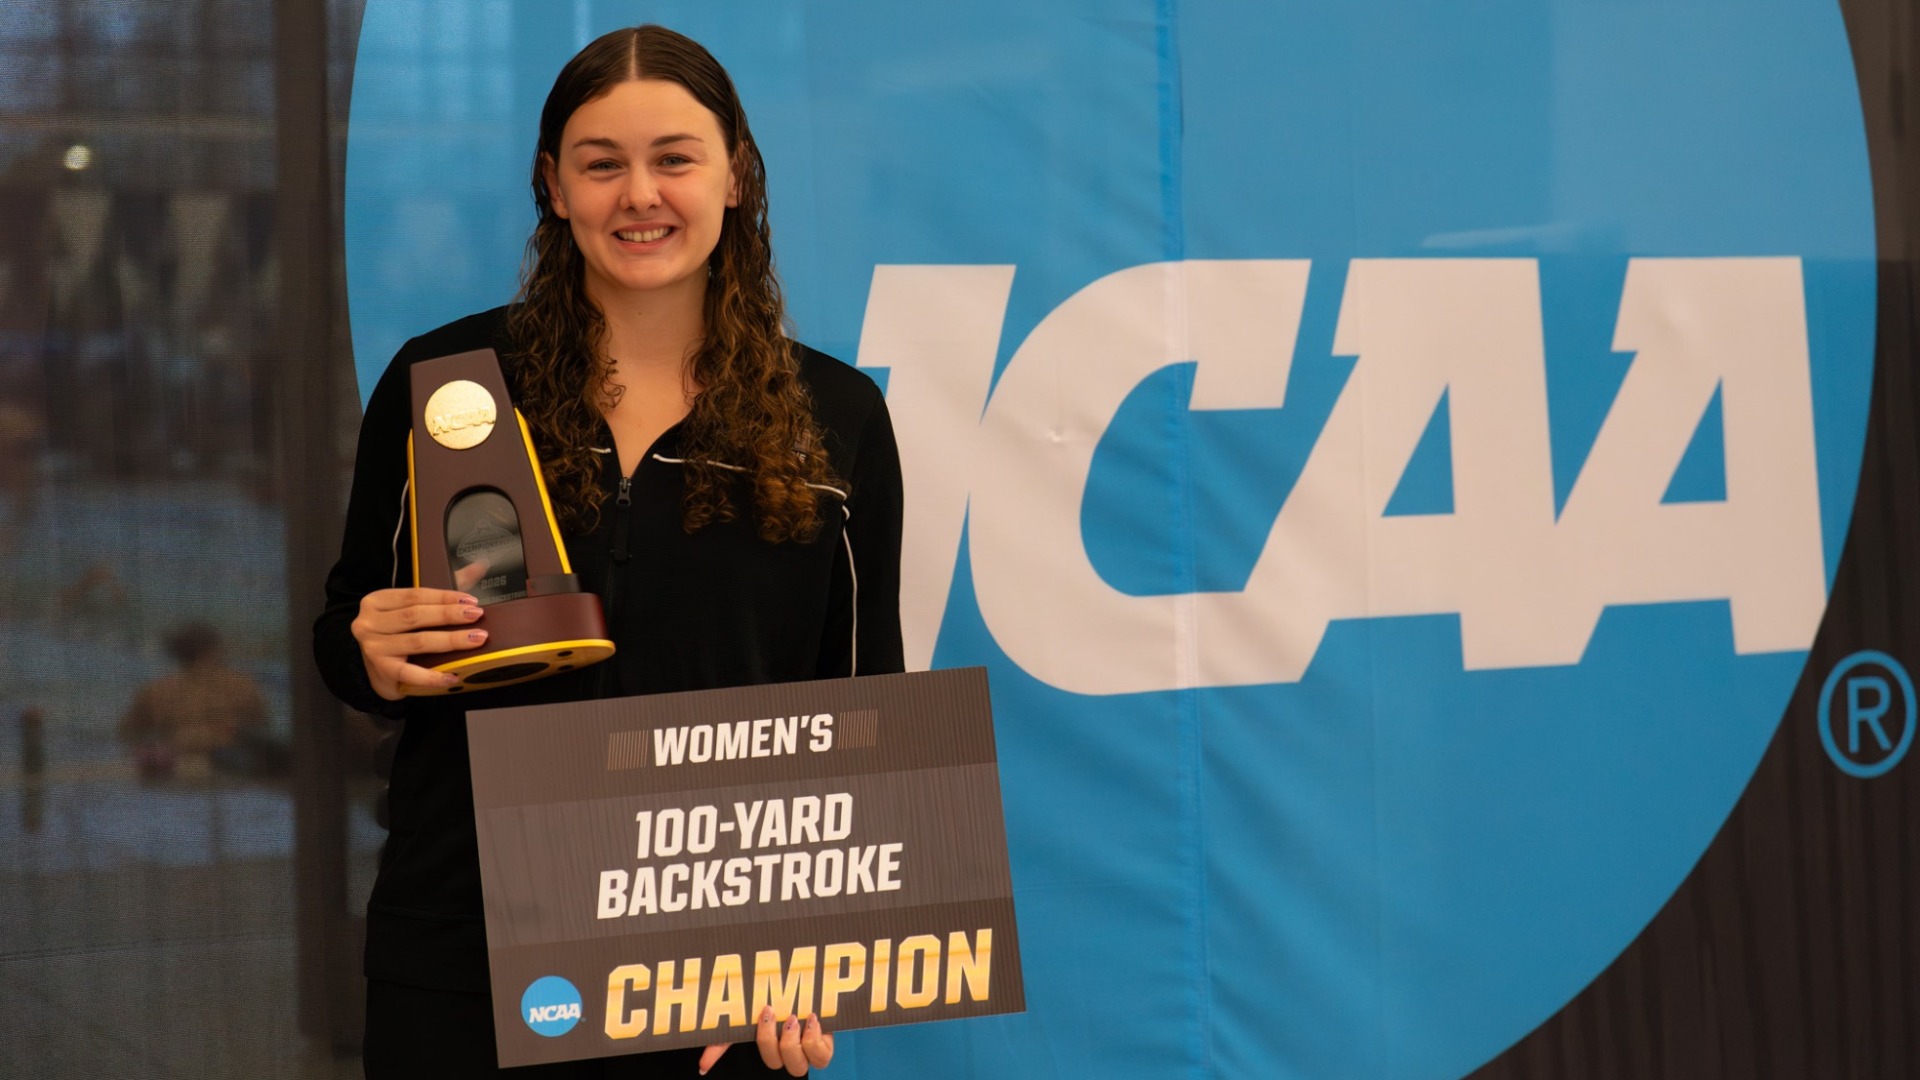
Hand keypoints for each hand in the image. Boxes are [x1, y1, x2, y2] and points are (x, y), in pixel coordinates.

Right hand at [349, 576, 486, 698]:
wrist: (377, 673)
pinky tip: (453, 676)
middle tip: (477, 615)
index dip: (444, 597)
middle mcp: (369, 623)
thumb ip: (443, 591)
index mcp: (377, 601)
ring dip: (450, 640)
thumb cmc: (398, 636)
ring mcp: (374, 648)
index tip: (471, 600)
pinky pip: (411, 673)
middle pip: (415, 616)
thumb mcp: (412, 610)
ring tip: (475, 639)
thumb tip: (477, 567)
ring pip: (417, 641)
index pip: (414, 595)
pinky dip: (433, 676)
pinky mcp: (382, 671)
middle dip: (449, 615)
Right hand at [698, 1008, 833, 1074]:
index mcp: (772, 1044)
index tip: (755, 1016)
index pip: (766, 1060)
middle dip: (770, 1041)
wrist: (805, 974)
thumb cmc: (775, 995)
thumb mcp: (748, 1013)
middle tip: (770, 1012)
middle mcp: (790, 1049)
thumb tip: (702, 1066)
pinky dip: (815, 1041)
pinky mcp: (826, 1039)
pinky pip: (823, 1056)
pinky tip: (812, 1019)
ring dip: (793, 1045)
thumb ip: (724, 1038)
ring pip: (800, 1066)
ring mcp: (808, 1046)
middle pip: (778, 1065)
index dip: (758, 1045)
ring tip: (793, 1017)